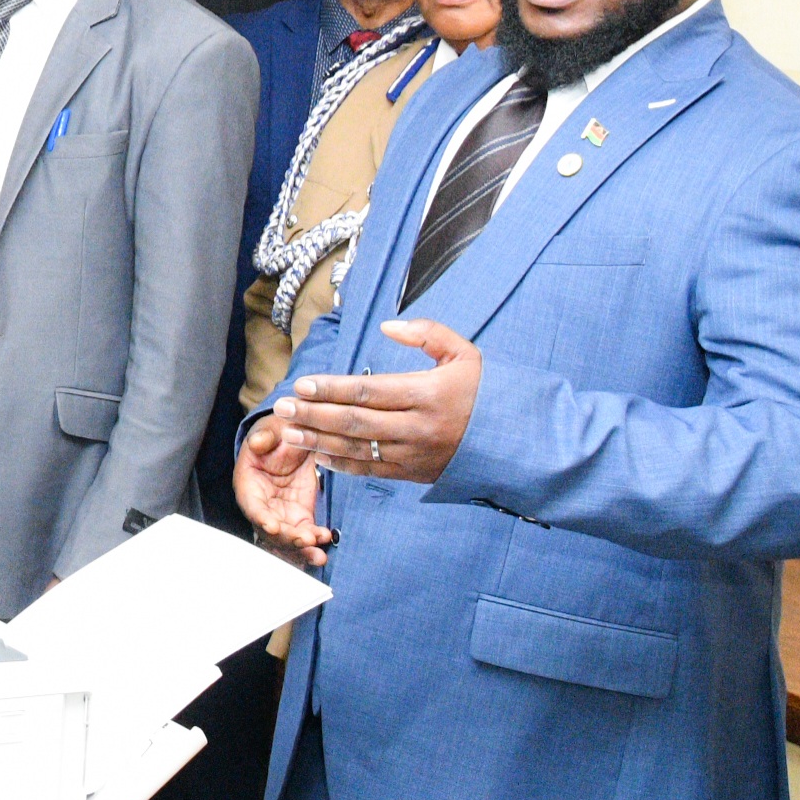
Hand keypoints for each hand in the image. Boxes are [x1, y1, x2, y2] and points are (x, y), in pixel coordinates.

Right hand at [234, 414, 331, 565]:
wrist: (296, 439)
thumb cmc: (279, 432)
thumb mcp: (272, 428)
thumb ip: (264, 436)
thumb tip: (256, 443)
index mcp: (249, 484)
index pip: (251, 506)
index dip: (260, 518)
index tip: (273, 527)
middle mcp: (262, 505)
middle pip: (269, 530)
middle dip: (287, 539)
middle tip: (305, 541)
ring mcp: (281, 513)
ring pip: (287, 539)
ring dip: (301, 549)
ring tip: (318, 555)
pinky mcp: (300, 516)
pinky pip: (305, 533)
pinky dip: (314, 540)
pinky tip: (325, 539)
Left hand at [272, 319, 481, 489]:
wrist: (517, 441)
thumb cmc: (486, 392)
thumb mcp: (465, 354)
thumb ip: (428, 334)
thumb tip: (388, 326)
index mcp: (428, 394)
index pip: (368, 391)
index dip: (331, 388)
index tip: (302, 383)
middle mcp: (418, 427)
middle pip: (355, 421)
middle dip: (314, 414)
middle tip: (282, 406)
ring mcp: (415, 454)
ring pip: (358, 448)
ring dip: (318, 440)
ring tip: (287, 432)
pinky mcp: (414, 473)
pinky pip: (371, 470)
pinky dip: (341, 464)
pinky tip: (316, 456)